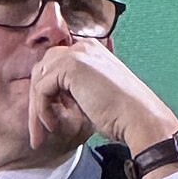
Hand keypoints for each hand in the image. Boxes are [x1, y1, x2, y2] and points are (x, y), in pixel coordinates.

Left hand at [26, 41, 177, 162]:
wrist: (140, 119)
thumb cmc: (123, 115)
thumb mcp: (93, 96)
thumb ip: (72, 90)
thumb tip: (50, 99)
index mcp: (90, 51)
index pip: (55, 67)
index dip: (48, 94)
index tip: (48, 121)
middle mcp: (83, 47)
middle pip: (43, 69)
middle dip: (37, 100)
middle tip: (38, 130)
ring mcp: (77, 53)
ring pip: (39, 79)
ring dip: (37, 108)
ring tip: (44, 131)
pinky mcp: (71, 66)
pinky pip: (41, 88)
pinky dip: (42, 109)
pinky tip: (52, 125)